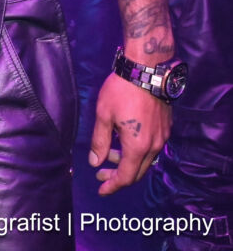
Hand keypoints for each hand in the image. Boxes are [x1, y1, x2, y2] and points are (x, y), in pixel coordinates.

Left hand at [89, 73, 170, 194]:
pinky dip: (136, 151)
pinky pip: (151, 148)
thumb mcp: (103, 115)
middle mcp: (154, 147)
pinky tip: (123, 140)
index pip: (126, 176)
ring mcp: (162, 138)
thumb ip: (99, 141)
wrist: (146, 70)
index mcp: (138, 147)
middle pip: (137, 172)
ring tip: (107, 152)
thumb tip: (95, 162)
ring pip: (145, 160)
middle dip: (117, 175)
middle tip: (101, 173)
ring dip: (126, 161)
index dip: (113, 185)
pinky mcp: (165, 128)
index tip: (101, 189)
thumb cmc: (121, 91)